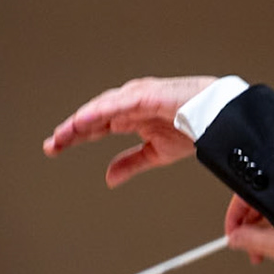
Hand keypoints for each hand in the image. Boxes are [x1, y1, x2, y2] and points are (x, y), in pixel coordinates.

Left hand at [43, 75, 216, 186]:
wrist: (221, 119)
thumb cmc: (195, 128)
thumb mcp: (156, 154)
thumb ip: (131, 163)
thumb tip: (109, 177)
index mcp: (130, 117)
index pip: (95, 126)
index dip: (74, 136)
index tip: (55, 148)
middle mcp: (130, 104)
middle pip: (93, 116)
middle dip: (71, 130)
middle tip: (52, 144)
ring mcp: (137, 97)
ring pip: (101, 108)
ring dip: (82, 120)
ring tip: (64, 133)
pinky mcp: (148, 95)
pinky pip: (119, 104)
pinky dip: (100, 111)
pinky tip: (85, 120)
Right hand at [224, 194, 273, 264]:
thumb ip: (251, 241)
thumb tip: (234, 239)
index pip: (244, 198)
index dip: (234, 219)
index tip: (231, 235)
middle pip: (255, 207)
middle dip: (248, 230)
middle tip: (248, 248)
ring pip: (269, 213)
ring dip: (262, 233)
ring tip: (266, 250)